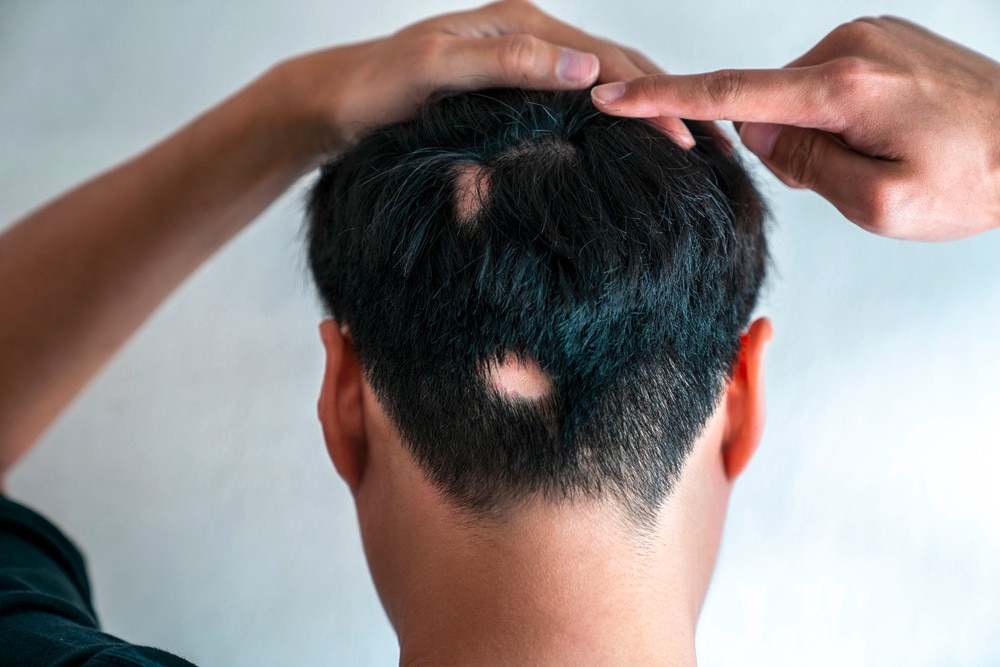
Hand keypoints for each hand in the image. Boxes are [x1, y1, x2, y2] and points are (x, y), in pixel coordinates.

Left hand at [267, 0, 693, 150]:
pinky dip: (608, 125)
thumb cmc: (378, 89)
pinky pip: (574, 105)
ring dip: (643, 116)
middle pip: (616, 69)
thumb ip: (509, 63)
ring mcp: (522, 65)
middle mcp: (529, 38)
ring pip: (601, 87)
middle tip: (710, 148)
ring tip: (684, 152)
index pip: (609, 61)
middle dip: (665, 104)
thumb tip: (588, 70)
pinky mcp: (511, 92)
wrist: (336, 105)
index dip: (654, 100)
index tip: (690, 139)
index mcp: (523, 25)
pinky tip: (623, 151)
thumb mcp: (439, 70)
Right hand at [592, 17, 999, 240]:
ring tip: (884, 153)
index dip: (663, 99)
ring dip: (821, 133)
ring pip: (802, 96)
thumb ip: (805, 166)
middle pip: (771, 104)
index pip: (730, 94)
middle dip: (789, 148)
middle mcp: (851, 47)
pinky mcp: (882, 39)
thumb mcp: (881, 204)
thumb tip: (759, 130)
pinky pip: (830, 82)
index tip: (612, 95)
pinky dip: (839, 114)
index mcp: (844, 88)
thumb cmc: (976, 178)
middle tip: (852, 176)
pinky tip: (890, 130)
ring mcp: (869, 36)